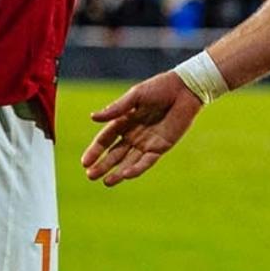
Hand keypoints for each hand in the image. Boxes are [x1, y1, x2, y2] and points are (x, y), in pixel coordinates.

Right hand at [81, 72, 202, 185]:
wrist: (184, 89)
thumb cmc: (159, 88)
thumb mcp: (135, 96)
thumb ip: (116, 109)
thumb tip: (92, 117)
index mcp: (124, 121)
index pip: (105, 139)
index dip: (95, 151)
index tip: (84, 162)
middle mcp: (133, 134)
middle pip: (114, 154)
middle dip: (102, 165)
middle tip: (90, 176)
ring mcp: (147, 142)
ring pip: (128, 161)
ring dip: (117, 172)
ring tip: (105, 182)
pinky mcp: (161, 147)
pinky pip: (147, 161)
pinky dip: (136, 169)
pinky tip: (125, 175)